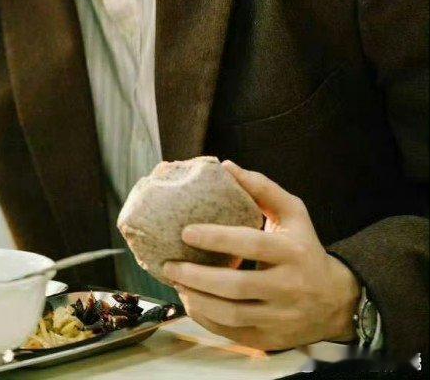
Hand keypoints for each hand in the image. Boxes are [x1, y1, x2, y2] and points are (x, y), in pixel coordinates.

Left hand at [164, 161, 361, 351]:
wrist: (336, 302)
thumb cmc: (306, 249)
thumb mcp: (294, 214)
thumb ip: (263, 188)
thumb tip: (227, 166)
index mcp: (293, 252)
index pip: (251, 244)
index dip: (217, 238)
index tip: (186, 232)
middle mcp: (288, 287)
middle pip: (237, 286)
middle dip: (198, 277)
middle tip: (170, 264)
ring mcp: (280, 317)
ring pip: (232, 315)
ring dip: (198, 300)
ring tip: (176, 282)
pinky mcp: (271, 339)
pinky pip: (233, 333)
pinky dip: (208, 320)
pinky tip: (191, 302)